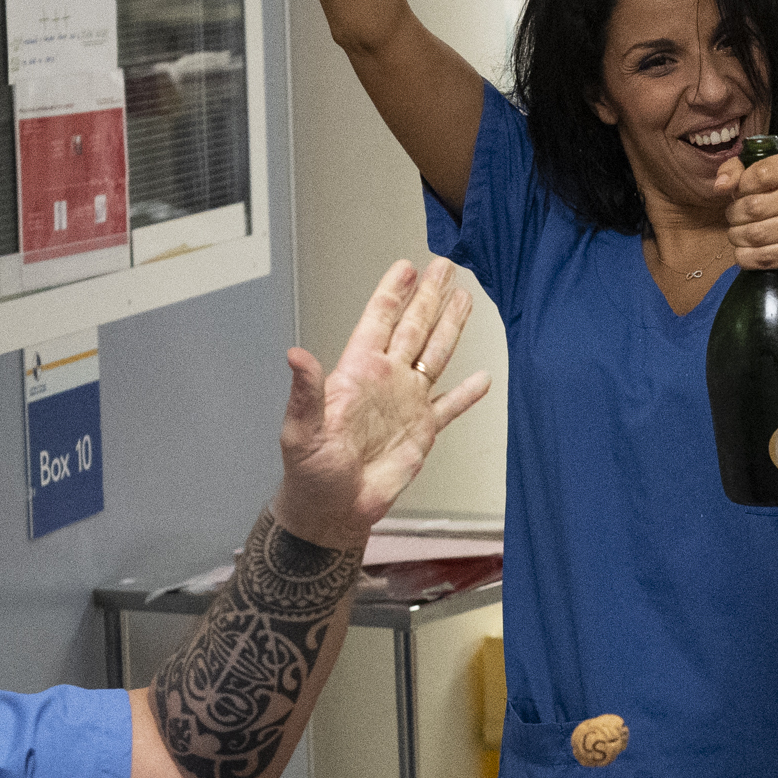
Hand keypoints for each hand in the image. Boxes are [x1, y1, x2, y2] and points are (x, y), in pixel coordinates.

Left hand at [270, 262, 487, 549]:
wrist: (334, 511)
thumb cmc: (310, 474)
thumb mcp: (300, 432)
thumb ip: (305, 392)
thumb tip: (295, 355)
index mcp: (357, 374)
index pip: (378, 322)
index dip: (393, 294)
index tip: (407, 268)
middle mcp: (385, 381)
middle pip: (413, 328)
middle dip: (429, 296)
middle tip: (444, 266)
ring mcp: (406, 404)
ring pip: (434, 355)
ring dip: (450, 328)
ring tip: (465, 299)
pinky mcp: (422, 432)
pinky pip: (450, 406)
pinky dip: (467, 393)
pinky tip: (482, 378)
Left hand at [722, 146, 777, 270]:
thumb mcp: (756, 173)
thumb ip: (734, 170)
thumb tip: (721, 186)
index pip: (760, 174)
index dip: (740, 187)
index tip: (740, 194)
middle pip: (755, 206)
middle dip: (735, 215)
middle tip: (734, 219)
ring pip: (758, 234)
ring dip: (738, 237)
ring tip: (739, 234)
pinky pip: (767, 257)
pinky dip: (748, 257)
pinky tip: (747, 252)